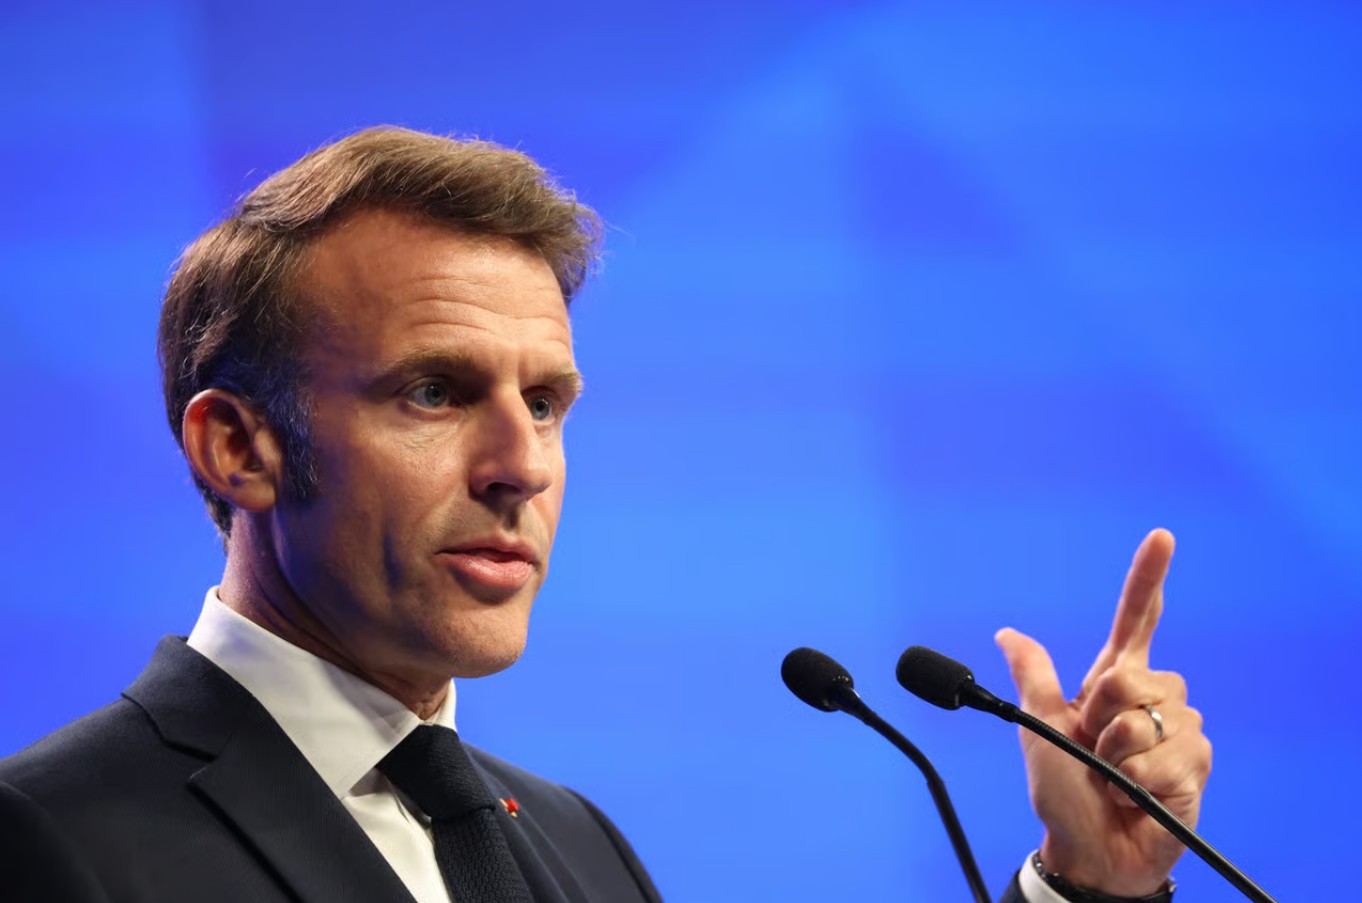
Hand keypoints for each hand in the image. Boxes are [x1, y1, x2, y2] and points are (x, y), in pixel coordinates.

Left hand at [995, 528, 1211, 896]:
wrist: (1091, 850)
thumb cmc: (1062, 792)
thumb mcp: (1037, 730)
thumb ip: (1033, 679)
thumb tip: (1006, 633)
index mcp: (1114, 680)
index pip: (1136, 621)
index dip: (1148, 579)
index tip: (1162, 537)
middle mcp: (1152, 696)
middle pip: (1130, 675)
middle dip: (1101, 716)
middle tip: (1095, 750)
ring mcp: (1179, 728)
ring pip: (1146, 719)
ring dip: (1118, 757)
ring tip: (1116, 777)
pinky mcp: (1195, 763)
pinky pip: (1166, 758)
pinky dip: (1138, 783)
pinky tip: (1137, 796)